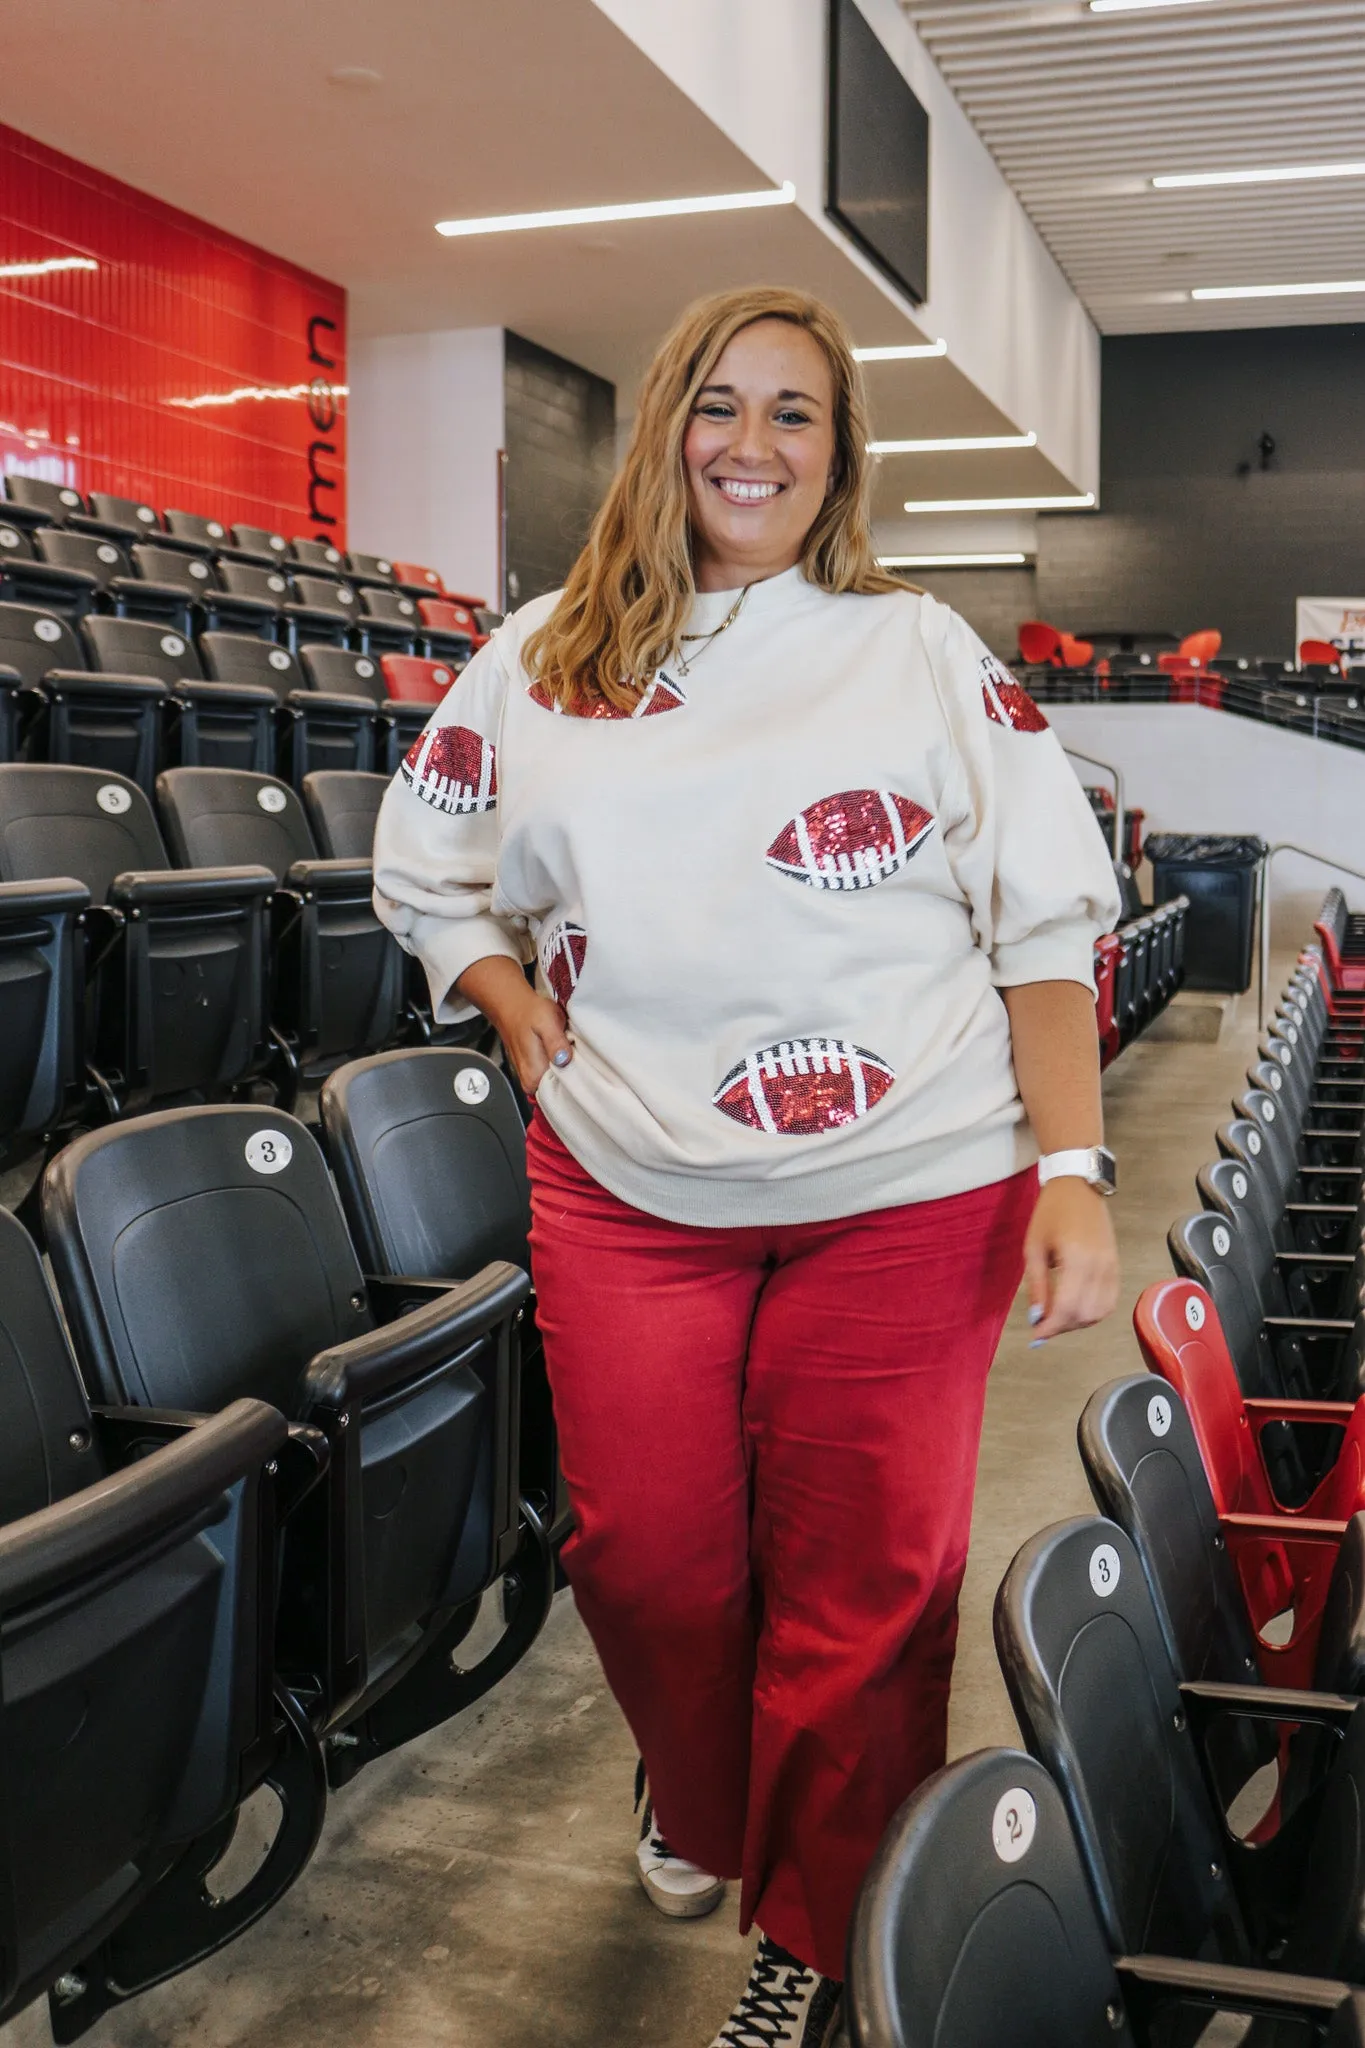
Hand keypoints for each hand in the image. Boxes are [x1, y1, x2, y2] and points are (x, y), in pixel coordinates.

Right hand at [455, 955, 572, 1094]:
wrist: (512, 1006)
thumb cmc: (529, 1012)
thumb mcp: (546, 1021)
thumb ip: (555, 1042)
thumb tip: (564, 1060)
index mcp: (534, 1076)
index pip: (562, 1093)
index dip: (578, 1082)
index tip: (588, 1070)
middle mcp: (531, 1082)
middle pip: (561, 1090)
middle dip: (575, 1076)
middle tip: (583, 1059)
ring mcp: (531, 1078)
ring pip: (558, 1083)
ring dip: (569, 1070)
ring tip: (574, 1054)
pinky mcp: (534, 1072)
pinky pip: (553, 1076)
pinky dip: (562, 1067)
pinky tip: (566, 1054)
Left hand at [1021, 1176, 1118, 1340]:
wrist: (1078, 1186)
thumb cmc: (1051, 1212)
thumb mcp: (1034, 1247)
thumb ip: (1036, 1285)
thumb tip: (1036, 1318)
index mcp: (1077, 1259)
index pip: (1067, 1308)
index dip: (1050, 1327)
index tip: (1035, 1336)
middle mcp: (1100, 1266)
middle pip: (1084, 1315)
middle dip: (1061, 1327)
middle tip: (1042, 1324)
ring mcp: (1112, 1266)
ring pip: (1100, 1313)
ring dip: (1077, 1322)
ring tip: (1057, 1316)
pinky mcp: (1117, 1266)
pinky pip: (1109, 1301)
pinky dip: (1093, 1313)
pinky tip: (1075, 1308)